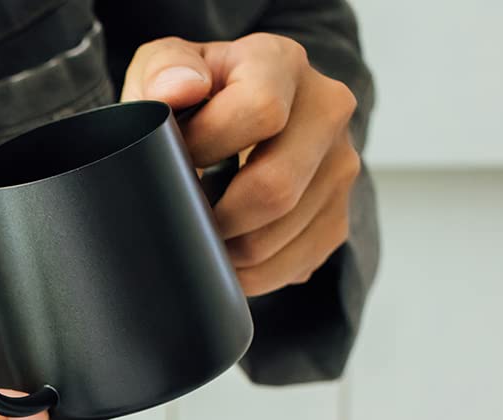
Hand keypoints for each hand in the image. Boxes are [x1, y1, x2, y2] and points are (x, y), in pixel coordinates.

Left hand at [122, 34, 359, 296]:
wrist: (243, 124)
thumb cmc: (200, 101)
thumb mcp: (169, 70)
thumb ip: (163, 70)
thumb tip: (178, 90)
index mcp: (283, 63)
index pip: (261, 111)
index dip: (208, 147)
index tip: (179, 162)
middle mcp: (327, 110)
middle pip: (276, 188)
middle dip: (218, 218)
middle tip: (187, 218)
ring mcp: (339, 168)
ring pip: (278, 238)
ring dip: (228, 253)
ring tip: (203, 236)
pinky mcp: (336, 218)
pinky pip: (291, 266)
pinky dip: (249, 275)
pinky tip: (228, 254)